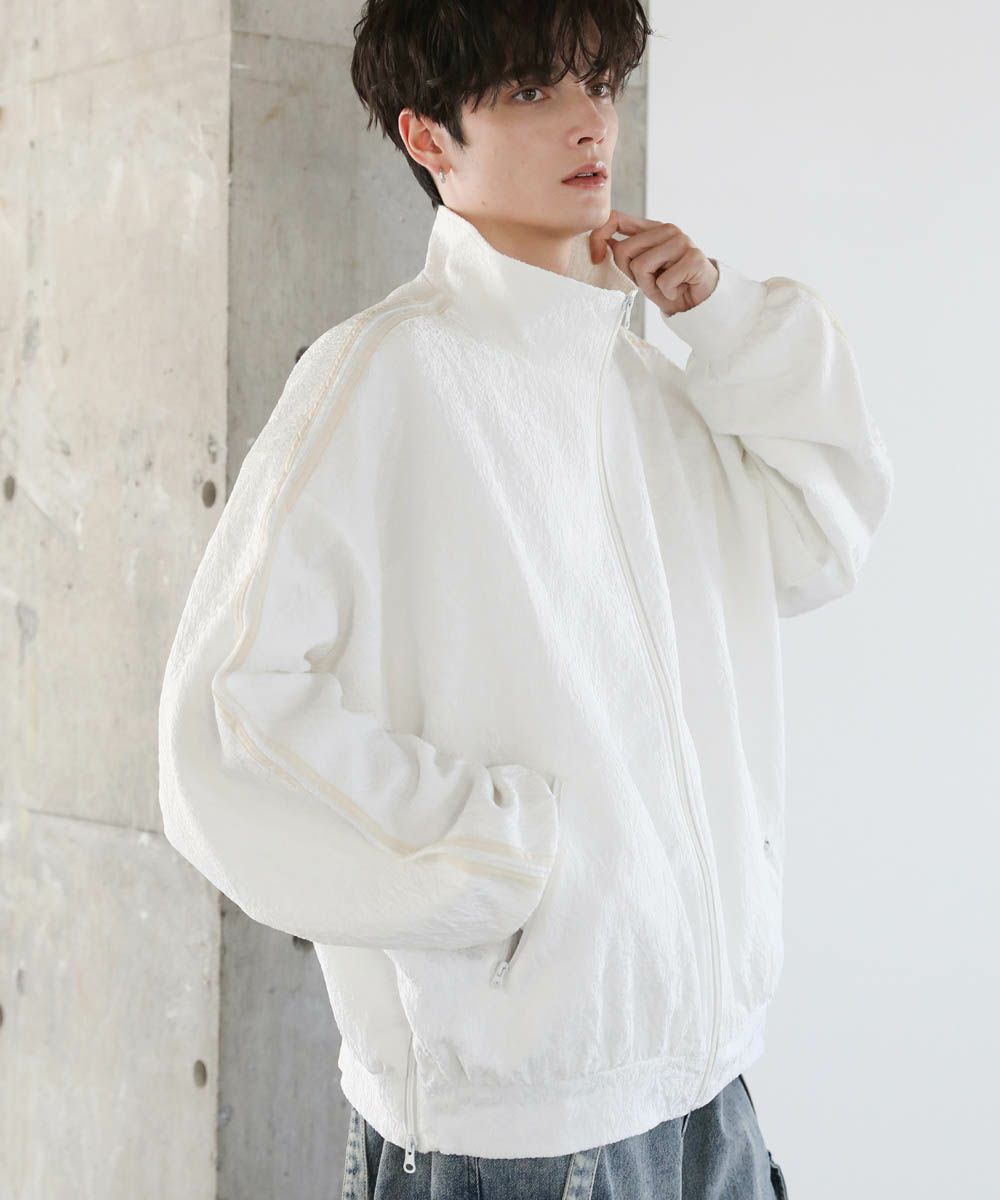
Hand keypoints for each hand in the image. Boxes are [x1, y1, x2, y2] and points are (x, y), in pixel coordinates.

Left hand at [590, 211, 719, 316]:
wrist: (698, 302)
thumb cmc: (667, 285)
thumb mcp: (638, 271)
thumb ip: (622, 256)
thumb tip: (598, 247)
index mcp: (650, 228)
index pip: (615, 219)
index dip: (599, 236)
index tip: (595, 258)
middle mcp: (666, 229)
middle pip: (624, 250)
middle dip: (631, 275)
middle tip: (651, 282)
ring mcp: (682, 241)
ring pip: (641, 266)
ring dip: (649, 286)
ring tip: (665, 286)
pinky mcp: (694, 258)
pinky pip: (663, 281)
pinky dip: (667, 293)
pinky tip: (678, 290)